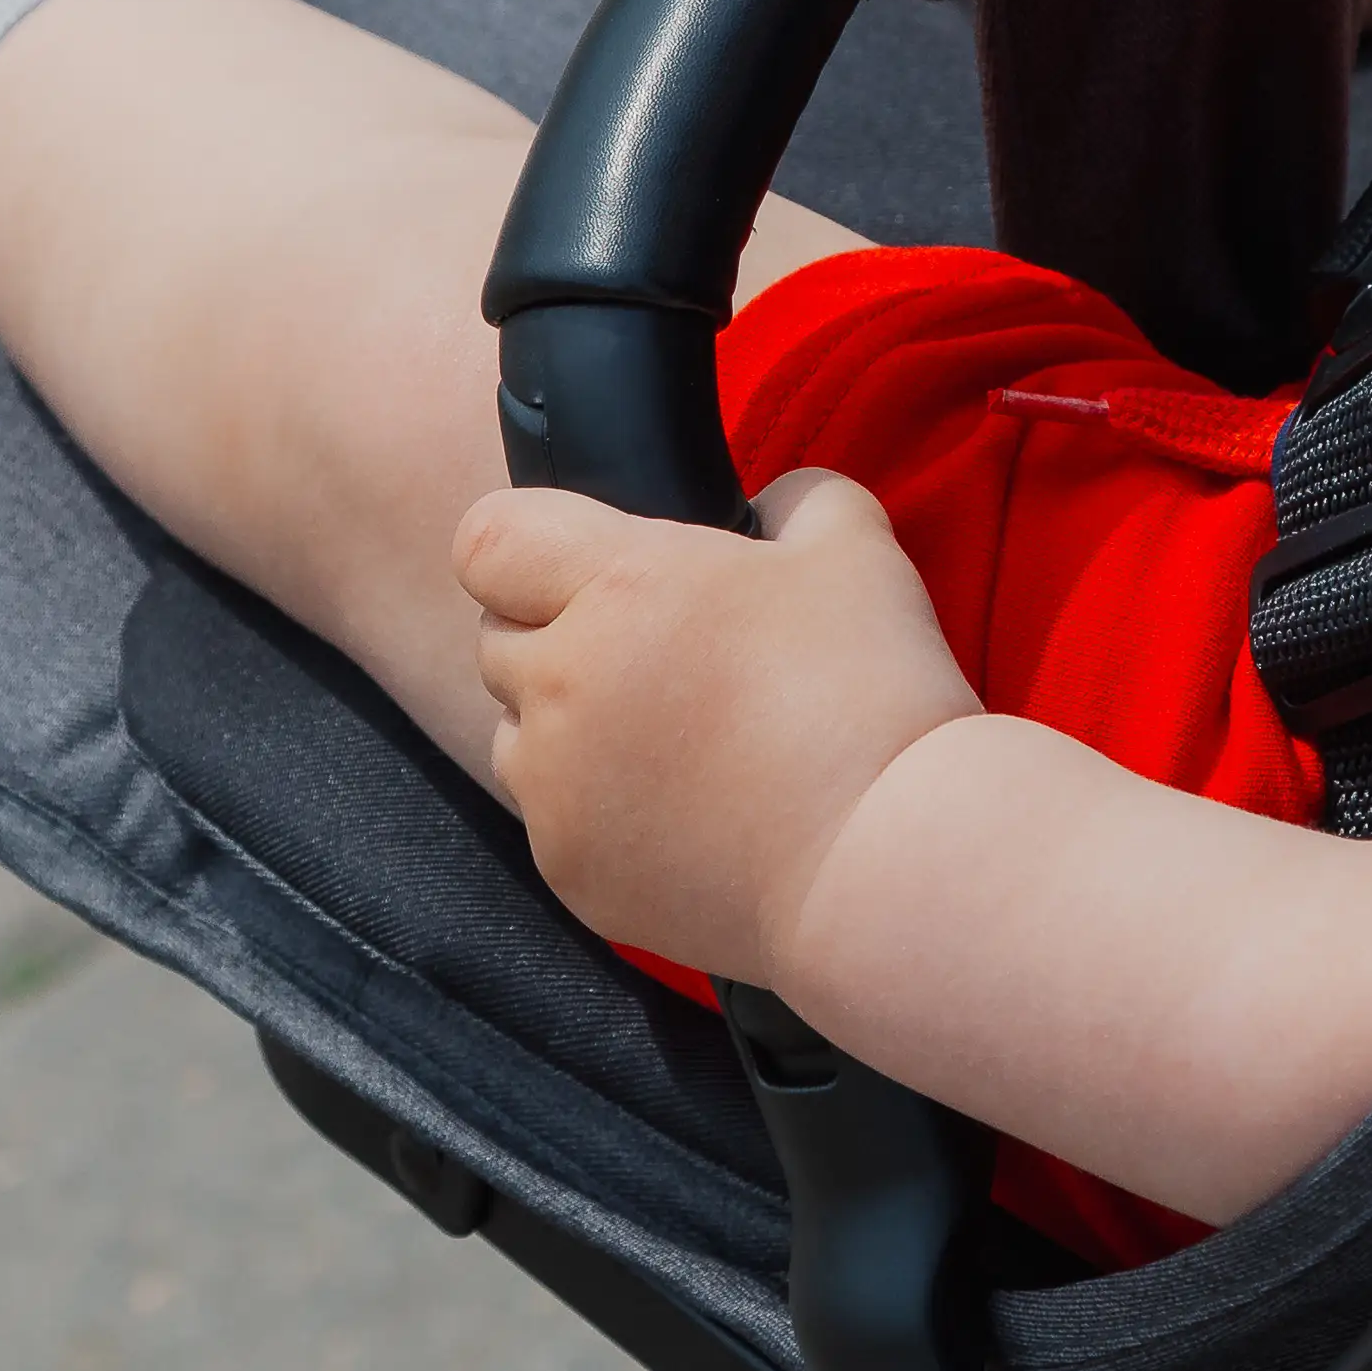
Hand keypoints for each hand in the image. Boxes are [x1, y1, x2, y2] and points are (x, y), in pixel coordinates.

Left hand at [455, 469, 981, 987]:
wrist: (884, 864)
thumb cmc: (871, 698)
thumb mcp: (855, 548)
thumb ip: (796, 499)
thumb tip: (772, 505)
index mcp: (617, 587)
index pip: (487, 540)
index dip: (527, 543)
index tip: (579, 563)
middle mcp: (562, 685)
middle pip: (498, 639)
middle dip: (557, 635)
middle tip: (656, 654)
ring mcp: (556, 789)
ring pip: (516, 735)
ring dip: (566, 726)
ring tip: (670, 739)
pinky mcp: (570, 871)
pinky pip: (552, 821)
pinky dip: (596, 810)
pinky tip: (685, 810)